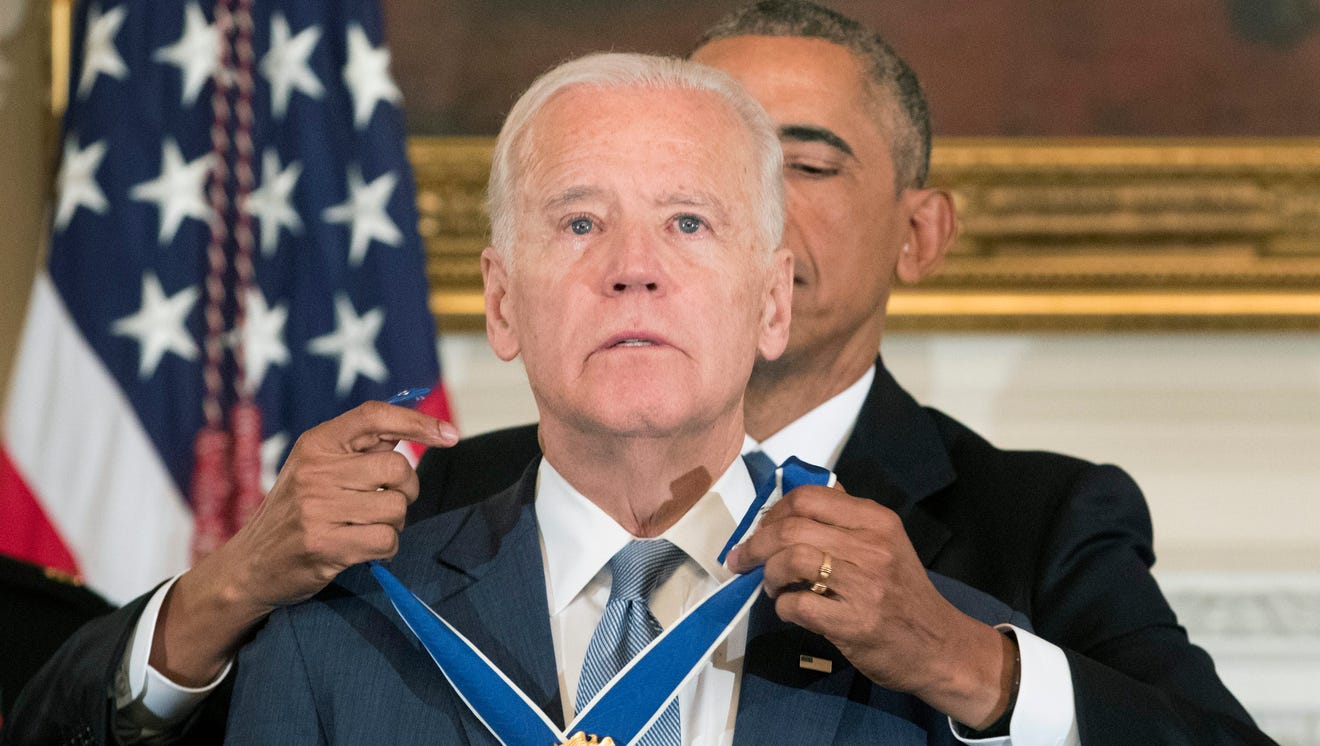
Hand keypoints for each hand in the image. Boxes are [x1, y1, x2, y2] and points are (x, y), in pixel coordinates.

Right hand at [151, 401, 457, 684]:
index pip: (374, 416)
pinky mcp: (324, 545)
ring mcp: (317, 508)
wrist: (250, 566)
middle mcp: (315, 471)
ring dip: (393, 523)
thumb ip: (360, 449)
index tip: (450, 434)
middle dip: (405, 490)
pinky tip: (364, 548)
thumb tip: (421, 427)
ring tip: (364, 528)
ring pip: (396, 508)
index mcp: (316, 443)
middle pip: (398, 468)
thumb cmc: (297, 512)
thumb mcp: (317, 468)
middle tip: (385, 503)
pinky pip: (387, 540)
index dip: (418, 421)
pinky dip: (386, 548)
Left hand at [725, 484, 1014, 728]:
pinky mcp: (855, 623)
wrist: (940, 646)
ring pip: (791, 560)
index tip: (761, 529)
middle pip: (792, 527)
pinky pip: (799, 604)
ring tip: (773, 587)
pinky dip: (783, 606)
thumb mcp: (886, 543)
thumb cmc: (904, 594)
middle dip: (757, 543)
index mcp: (876, 520)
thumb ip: (845, 521)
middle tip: (745, 559)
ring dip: (769, 575)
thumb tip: (794, 503)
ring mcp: (865, 585)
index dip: (773, 512)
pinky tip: (790, 610)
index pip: (808, 498)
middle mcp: (872, 546)